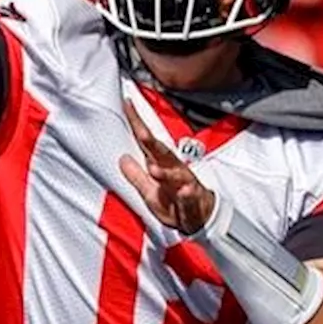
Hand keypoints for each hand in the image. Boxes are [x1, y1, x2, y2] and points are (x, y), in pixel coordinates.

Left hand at [119, 102, 215, 234]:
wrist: (199, 219)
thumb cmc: (173, 202)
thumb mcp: (149, 191)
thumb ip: (136, 175)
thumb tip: (123, 159)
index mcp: (161, 164)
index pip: (146, 141)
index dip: (136, 123)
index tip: (128, 104)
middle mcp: (172, 170)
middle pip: (160, 151)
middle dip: (150, 140)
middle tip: (140, 130)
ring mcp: (183, 184)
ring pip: (175, 174)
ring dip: (165, 171)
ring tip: (154, 169)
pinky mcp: (192, 200)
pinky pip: (189, 196)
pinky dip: (187, 193)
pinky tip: (185, 190)